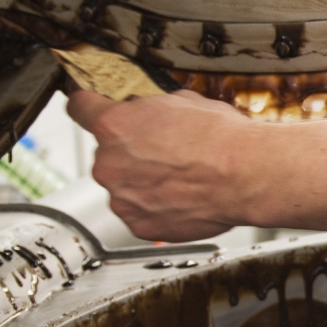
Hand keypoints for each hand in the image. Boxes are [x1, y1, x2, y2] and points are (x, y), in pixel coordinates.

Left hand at [67, 88, 251, 241]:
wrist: (247, 174)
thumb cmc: (220, 138)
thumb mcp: (180, 101)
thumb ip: (149, 109)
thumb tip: (146, 110)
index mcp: (113, 125)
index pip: (80, 107)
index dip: (88, 104)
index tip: (89, 106)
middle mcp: (108, 163)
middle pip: (106, 152)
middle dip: (128, 151)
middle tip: (163, 151)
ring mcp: (122, 198)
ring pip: (122, 185)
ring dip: (141, 181)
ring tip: (178, 177)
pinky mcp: (139, 225)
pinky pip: (139, 212)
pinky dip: (154, 207)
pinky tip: (179, 196)